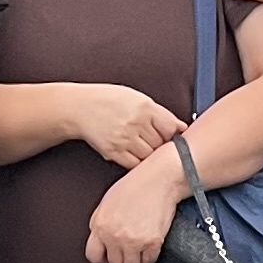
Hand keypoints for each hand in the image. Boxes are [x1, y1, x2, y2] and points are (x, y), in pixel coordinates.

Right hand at [62, 84, 188, 169]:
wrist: (79, 108)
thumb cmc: (109, 100)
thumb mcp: (137, 98)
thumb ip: (160, 113)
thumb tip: (182, 127)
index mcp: (144, 108)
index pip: (171, 128)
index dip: (172, 133)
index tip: (168, 134)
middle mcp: (136, 124)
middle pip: (161, 143)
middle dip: (160, 143)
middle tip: (152, 139)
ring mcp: (124, 139)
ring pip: (149, 156)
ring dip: (149, 153)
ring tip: (140, 144)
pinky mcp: (113, 152)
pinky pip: (134, 164)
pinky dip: (137, 161)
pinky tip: (132, 151)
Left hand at [85, 160, 188, 262]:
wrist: (159, 180)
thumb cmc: (136, 186)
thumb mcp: (107, 202)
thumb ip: (100, 222)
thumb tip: (99, 238)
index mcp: (101, 225)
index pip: (93, 255)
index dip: (102, 257)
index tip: (108, 256)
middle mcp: (114, 235)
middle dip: (121, 259)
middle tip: (127, 251)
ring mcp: (133, 241)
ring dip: (136, 261)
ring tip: (139, 250)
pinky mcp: (151, 243)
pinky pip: (149, 261)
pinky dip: (150, 256)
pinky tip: (149, 245)